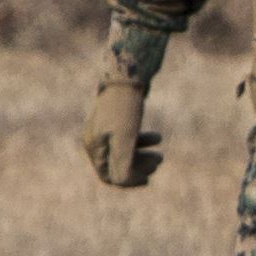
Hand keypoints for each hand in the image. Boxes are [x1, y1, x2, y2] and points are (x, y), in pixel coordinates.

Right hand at [83, 67, 162, 189]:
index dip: (127, 181)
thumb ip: (123, 161)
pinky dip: (142, 142)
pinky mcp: (116, 119)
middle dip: (138, 167)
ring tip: (161, 155)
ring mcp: (105, 129)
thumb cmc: (125, 108)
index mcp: (94, 146)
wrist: (126, 73)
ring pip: (124, 152)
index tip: (148, 180)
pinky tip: (158, 138)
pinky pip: (127, 138)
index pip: (108, 175)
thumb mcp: (126, 138)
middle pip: (117, 165)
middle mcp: (95, 139)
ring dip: (142, 157)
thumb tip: (121, 182)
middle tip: (159, 161)